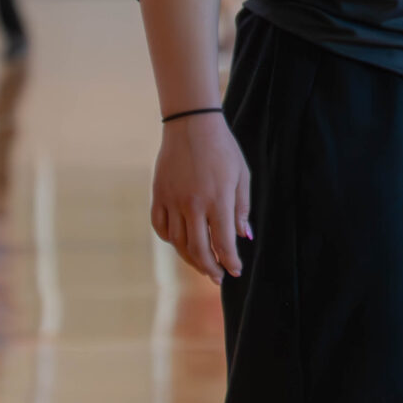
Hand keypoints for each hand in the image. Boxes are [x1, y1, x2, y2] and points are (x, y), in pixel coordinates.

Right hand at [150, 113, 250, 283]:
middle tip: (218, 278)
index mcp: (218, 199)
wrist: (191, 125)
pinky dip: (170, 240)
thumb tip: (243, 237)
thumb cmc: (223, 149)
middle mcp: (193, 204)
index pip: (223, 242)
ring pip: (178, 242)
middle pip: (198, 249)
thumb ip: (241, 208)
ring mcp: (172, 201)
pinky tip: (181, 243)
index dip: (230, 261)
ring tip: (202, 265)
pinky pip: (161, 227)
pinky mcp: (158, 195)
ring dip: (191, 259)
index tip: (236, 272)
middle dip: (210, 268)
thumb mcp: (241, 176)